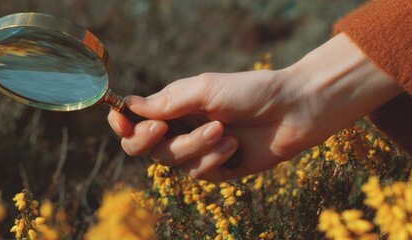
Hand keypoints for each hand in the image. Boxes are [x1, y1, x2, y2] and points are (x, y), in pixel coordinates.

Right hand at [108, 33, 402, 181]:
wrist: (292, 110)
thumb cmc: (250, 91)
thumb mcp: (203, 89)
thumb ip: (167, 102)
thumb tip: (131, 107)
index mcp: (175, 106)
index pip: (136, 120)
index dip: (123, 123)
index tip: (119, 120)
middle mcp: (182, 128)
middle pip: (144, 147)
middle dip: (149, 140)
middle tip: (160, 128)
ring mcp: (199, 151)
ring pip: (173, 161)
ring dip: (195, 146)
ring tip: (224, 130)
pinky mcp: (218, 170)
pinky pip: (199, 173)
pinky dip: (214, 158)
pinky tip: (235, 145)